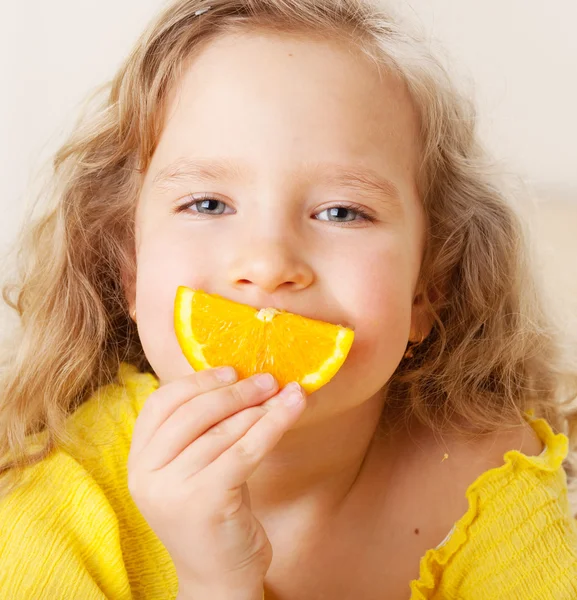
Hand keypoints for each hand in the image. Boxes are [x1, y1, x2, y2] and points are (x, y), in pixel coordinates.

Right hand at [127, 367, 305, 592]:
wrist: (219, 579)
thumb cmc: (215, 513)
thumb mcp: (198, 467)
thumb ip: (205, 429)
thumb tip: (242, 378)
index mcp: (139, 462)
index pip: (161, 403)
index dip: (197, 381)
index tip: (231, 371)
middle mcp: (146, 475)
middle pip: (193, 412)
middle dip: (236, 390)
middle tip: (268, 379)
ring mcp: (171, 490)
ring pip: (223, 431)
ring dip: (260, 407)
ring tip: (285, 394)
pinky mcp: (204, 502)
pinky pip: (245, 449)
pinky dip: (273, 424)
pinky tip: (293, 408)